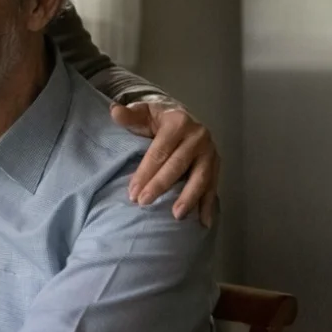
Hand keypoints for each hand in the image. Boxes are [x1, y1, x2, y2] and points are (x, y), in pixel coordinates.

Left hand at [111, 99, 219, 226]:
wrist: (181, 117)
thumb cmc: (156, 119)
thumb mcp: (142, 112)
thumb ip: (129, 115)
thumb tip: (114, 111)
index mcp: (178, 122)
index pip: (159, 152)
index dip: (145, 172)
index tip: (132, 192)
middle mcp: (198, 136)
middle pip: (177, 165)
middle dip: (160, 186)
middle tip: (144, 203)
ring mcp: (210, 151)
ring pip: (200, 177)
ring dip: (189, 198)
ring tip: (176, 216)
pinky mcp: (216, 164)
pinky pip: (213, 186)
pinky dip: (208, 204)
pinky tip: (203, 221)